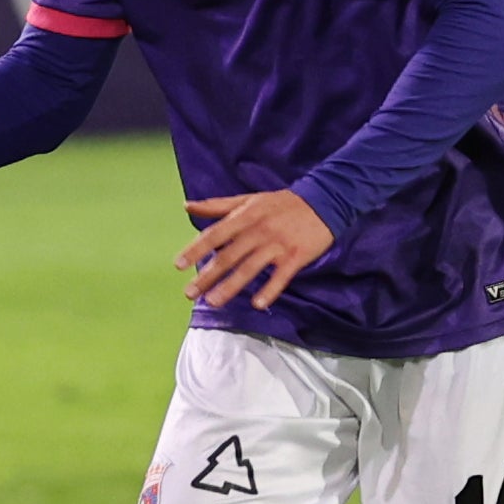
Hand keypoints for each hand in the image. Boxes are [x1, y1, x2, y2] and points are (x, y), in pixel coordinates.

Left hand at [178, 190, 334, 311]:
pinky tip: (258, 304)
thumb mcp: (249, 199)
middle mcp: (259, 230)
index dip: (196, 249)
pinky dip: (270, 290)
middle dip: (207, 275)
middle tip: (189, 293)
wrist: (325, 200)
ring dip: (231, 286)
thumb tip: (187, 206)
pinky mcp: (296, 256)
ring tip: (213, 302)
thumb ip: (217, 205)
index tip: (178, 265)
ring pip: (250, 268)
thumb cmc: (282, 203)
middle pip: (229, 256)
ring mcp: (278, 244)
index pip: (215, 234)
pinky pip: (281, 276)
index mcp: (245, 216)